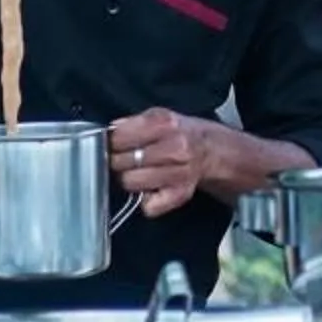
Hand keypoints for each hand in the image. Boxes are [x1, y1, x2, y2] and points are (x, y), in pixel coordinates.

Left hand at [109, 108, 223, 217]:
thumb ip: (134, 122)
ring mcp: (178, 174)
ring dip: (128, 179)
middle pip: (122, 162)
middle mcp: (173, 148)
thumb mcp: (159, 116)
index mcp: (165, 124)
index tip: (112, 144)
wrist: (210, 151)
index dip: (111, 142)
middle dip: (117, 161)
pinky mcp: (179, 195)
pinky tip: (150, 188)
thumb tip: (111, 130)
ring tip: (137, 172)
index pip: (120, 138)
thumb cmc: (180, 132)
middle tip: (124, 159)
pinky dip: (144, 200)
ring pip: (130, 183)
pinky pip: (148, 206)